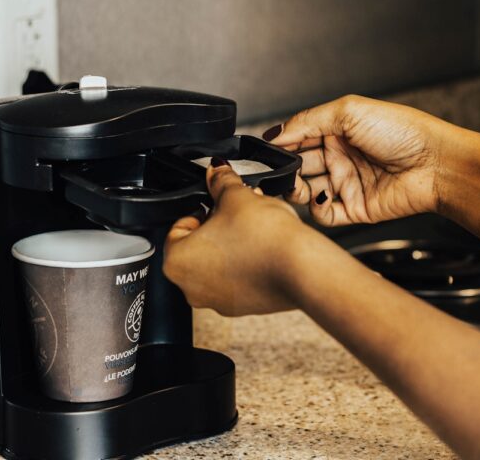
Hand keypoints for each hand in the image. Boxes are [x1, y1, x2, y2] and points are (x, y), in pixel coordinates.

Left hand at [162, 158, 315, 315]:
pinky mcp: (243, 306)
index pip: (178, 228)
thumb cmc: (265, 238)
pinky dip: (246, 264)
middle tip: (239, 212)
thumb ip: (220, 181)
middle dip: (219, 226)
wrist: (303, 268)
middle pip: (198, 247)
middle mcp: (192, 288)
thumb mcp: (237, 196)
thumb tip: (216, 172)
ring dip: (233, 243)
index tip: (217, 205)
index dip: (200, 210)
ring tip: (256, 227)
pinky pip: (237, 280)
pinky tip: (264, 248)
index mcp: (177, 262)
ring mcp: (218, 301)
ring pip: (218, 264)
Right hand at [263, 94, 448, 225]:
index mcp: (337, 131)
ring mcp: (347, 183)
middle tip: (276, 170)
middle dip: (284, 169)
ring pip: (307, 192)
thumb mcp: (349, 111)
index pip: (298, 138)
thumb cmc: (403, 132)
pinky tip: (320, 197)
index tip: (264, 150)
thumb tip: (276, 132)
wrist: (436, 163)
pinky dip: (316, 209)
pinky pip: (325, 214)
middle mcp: (340, 157)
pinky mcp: (355, 209)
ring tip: (297, 184)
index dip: (280, 144)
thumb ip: (308, 120)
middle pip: (298, 166)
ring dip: (295, 189)